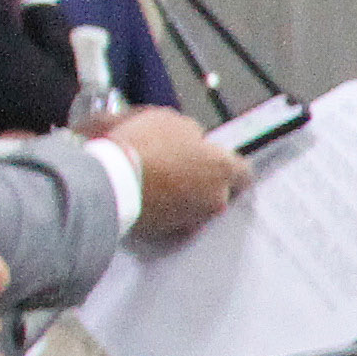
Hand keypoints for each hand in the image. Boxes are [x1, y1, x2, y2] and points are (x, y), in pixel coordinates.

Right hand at [102, 106, 245, 237]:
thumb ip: (191, 133)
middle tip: (180, 169)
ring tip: (158, 182)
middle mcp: (216, 200)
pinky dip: (165, 211)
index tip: (214, 160)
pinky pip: (173, 220)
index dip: (229, 165)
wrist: (111, 180)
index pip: (244, 173)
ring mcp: (193, 221)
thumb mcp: (171, 121)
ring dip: (183, 197)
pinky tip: (148, 197)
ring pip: (196, 208)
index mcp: (223, 169)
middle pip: (219, 192)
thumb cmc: (145, 144)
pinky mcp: (168, 234)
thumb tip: (194, 140)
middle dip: (204, 182)